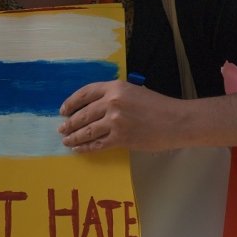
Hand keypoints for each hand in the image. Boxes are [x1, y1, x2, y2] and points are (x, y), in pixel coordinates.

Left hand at [58, 80, 182, 152]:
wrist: (175, 121)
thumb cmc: (157, 106)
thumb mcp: (133, 91)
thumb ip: (114, 96)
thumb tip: (93, 107)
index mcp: (115, 87)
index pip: (85, 93)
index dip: (71, 102)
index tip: (63, 110)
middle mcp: (111, 102)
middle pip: (83, 114)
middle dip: (69, 123)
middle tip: (61, 129)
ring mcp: (115, 121)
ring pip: (87, 130)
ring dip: (74, 137)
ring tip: (66, 140)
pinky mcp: (120, 138)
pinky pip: (97, 144)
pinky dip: (85, 147)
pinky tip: (78, 149)